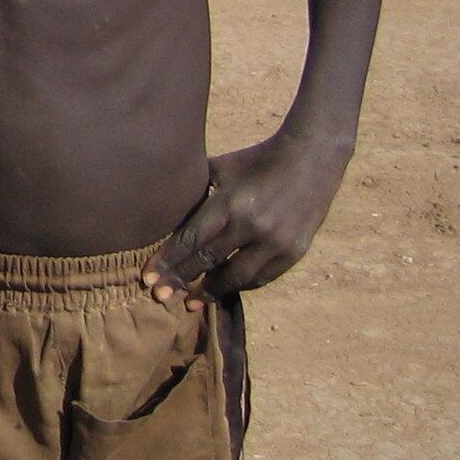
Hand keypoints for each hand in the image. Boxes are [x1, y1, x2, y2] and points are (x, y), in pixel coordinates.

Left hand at [143, 135, 351, 306]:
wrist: (311, 158)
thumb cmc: (257, 160)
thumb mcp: (222, 167)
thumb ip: (196, 188)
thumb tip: (164, 201)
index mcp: (230, 203)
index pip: (192, 240)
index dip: (168, 261)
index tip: (148, 278)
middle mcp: (252, 226)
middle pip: (208, 261)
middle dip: (181, 280)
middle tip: (159, 296)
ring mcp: (276, 242)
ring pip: (236, 277)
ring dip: (210, 291)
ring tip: (189, 301)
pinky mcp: (294, 252)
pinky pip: (262, 277)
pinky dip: (240, 285)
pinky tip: (223, 289)